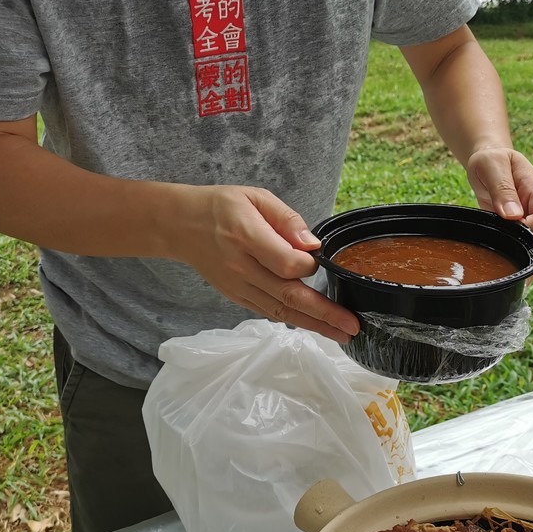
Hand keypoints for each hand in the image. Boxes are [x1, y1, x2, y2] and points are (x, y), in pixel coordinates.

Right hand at [177, 185, 359, 342]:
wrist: (180, 225)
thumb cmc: (221, 206)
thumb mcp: (255, 197)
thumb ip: (287, 219)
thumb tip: (312, 244)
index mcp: (246, 236)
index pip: (286, 263)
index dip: (309, 266)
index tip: (320, 259)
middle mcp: (241, 267)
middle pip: (288, 295)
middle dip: (324, 313)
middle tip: (352, 326)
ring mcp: (238, 286)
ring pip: (280, 311)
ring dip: (314, 325)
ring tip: (342, 334)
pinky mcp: (237, 296)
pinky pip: (269, 312)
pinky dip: (294, 320)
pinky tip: (316, 326)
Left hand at [465, 147, 532, 252]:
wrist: (488, 162)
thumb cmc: (490, 159)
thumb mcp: (490, 165)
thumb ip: (502, 188)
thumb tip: (513, 216)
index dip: (530, 227)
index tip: (507, 225)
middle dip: (528, 248)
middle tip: (504, 248)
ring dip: (524, 257)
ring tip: (506, 260)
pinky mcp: (522, 228)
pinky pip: (527, 248)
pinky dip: (518, 257)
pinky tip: (505, 261)